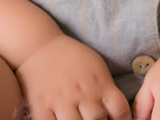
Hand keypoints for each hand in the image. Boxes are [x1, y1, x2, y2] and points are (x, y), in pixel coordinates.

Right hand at [15, 33, 132, 119]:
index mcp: (99, 83)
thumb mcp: (96, 67)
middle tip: (95, 119)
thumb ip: (106, 88)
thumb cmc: (71, 58)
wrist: (39, 46)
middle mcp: (82, 93)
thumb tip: (117, 113)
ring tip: (77, 118)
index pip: (120, 109)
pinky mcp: (41, 106)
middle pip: (97, 119)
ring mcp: (61, 101)